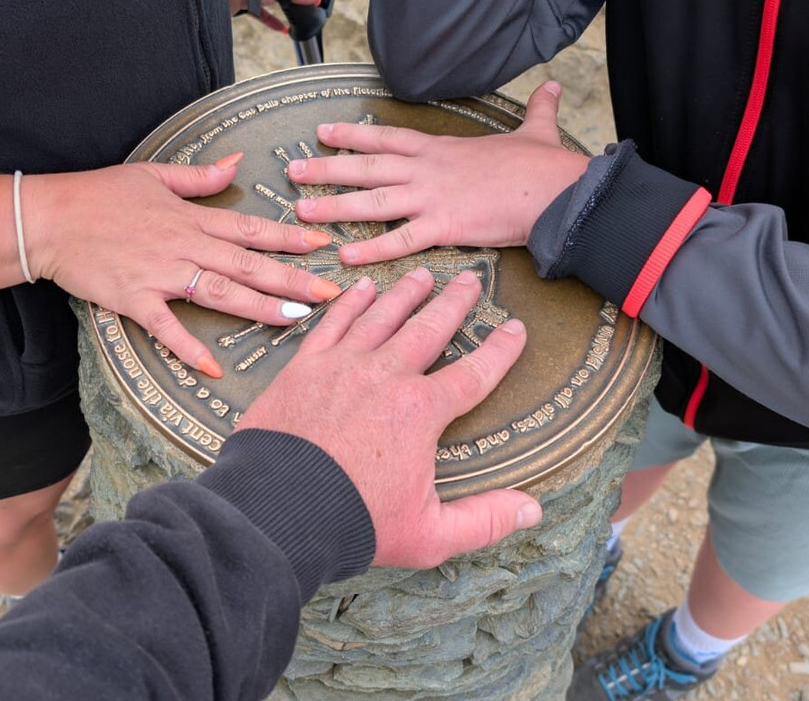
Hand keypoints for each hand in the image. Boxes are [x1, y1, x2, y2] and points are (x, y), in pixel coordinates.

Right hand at [24, 155, 340, 376]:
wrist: (49, 219)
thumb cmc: (99, 195)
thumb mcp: (154, 174)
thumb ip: (200, 177)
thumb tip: (237, 163)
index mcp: (192, 219)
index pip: (252, 229)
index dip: (291, 238)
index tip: (323, 246)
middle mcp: (184, 246)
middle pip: (248, 264)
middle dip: (292, 279)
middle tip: (329, 293)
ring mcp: (161, 274)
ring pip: (220, 292)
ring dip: (259, 307)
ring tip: (295, 319)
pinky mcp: (135, 299)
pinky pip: (166, 327)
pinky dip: (189, 347)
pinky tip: (214, 366)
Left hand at [237, 267, 542, 568]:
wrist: (276, 511)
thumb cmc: (353, 523)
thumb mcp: (430, 534)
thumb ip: (484, 520)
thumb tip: (532, 509)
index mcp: (420, 412)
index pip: (474, 373)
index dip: (500, 350)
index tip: (516, 328)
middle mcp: (385, 376)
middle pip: (429, 329)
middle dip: (454, 302)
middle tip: (470, 280)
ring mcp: (342, 367)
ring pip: (382, 317)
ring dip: (405, 293)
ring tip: (422, 274)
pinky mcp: (304, 367)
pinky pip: (333, 324)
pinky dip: (350, 303)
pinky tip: (362, 288)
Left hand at [289, 82, 590, 264]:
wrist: (556, 190)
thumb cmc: (544, 165)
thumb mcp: (536, 131)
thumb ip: (538, 109)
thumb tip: (554, 86)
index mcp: (441, 148)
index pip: (387, 137)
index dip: (352, 134)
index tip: (322, 132)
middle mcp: (428, 170)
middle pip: (368, 166)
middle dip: (327, 169)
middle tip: (293, 171)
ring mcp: (433, 198)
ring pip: (373, 201)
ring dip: (335, 206)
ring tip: (302, 211)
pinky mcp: (445, 227)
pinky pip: (401, 241)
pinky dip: (372, 250)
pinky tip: (346, 256)